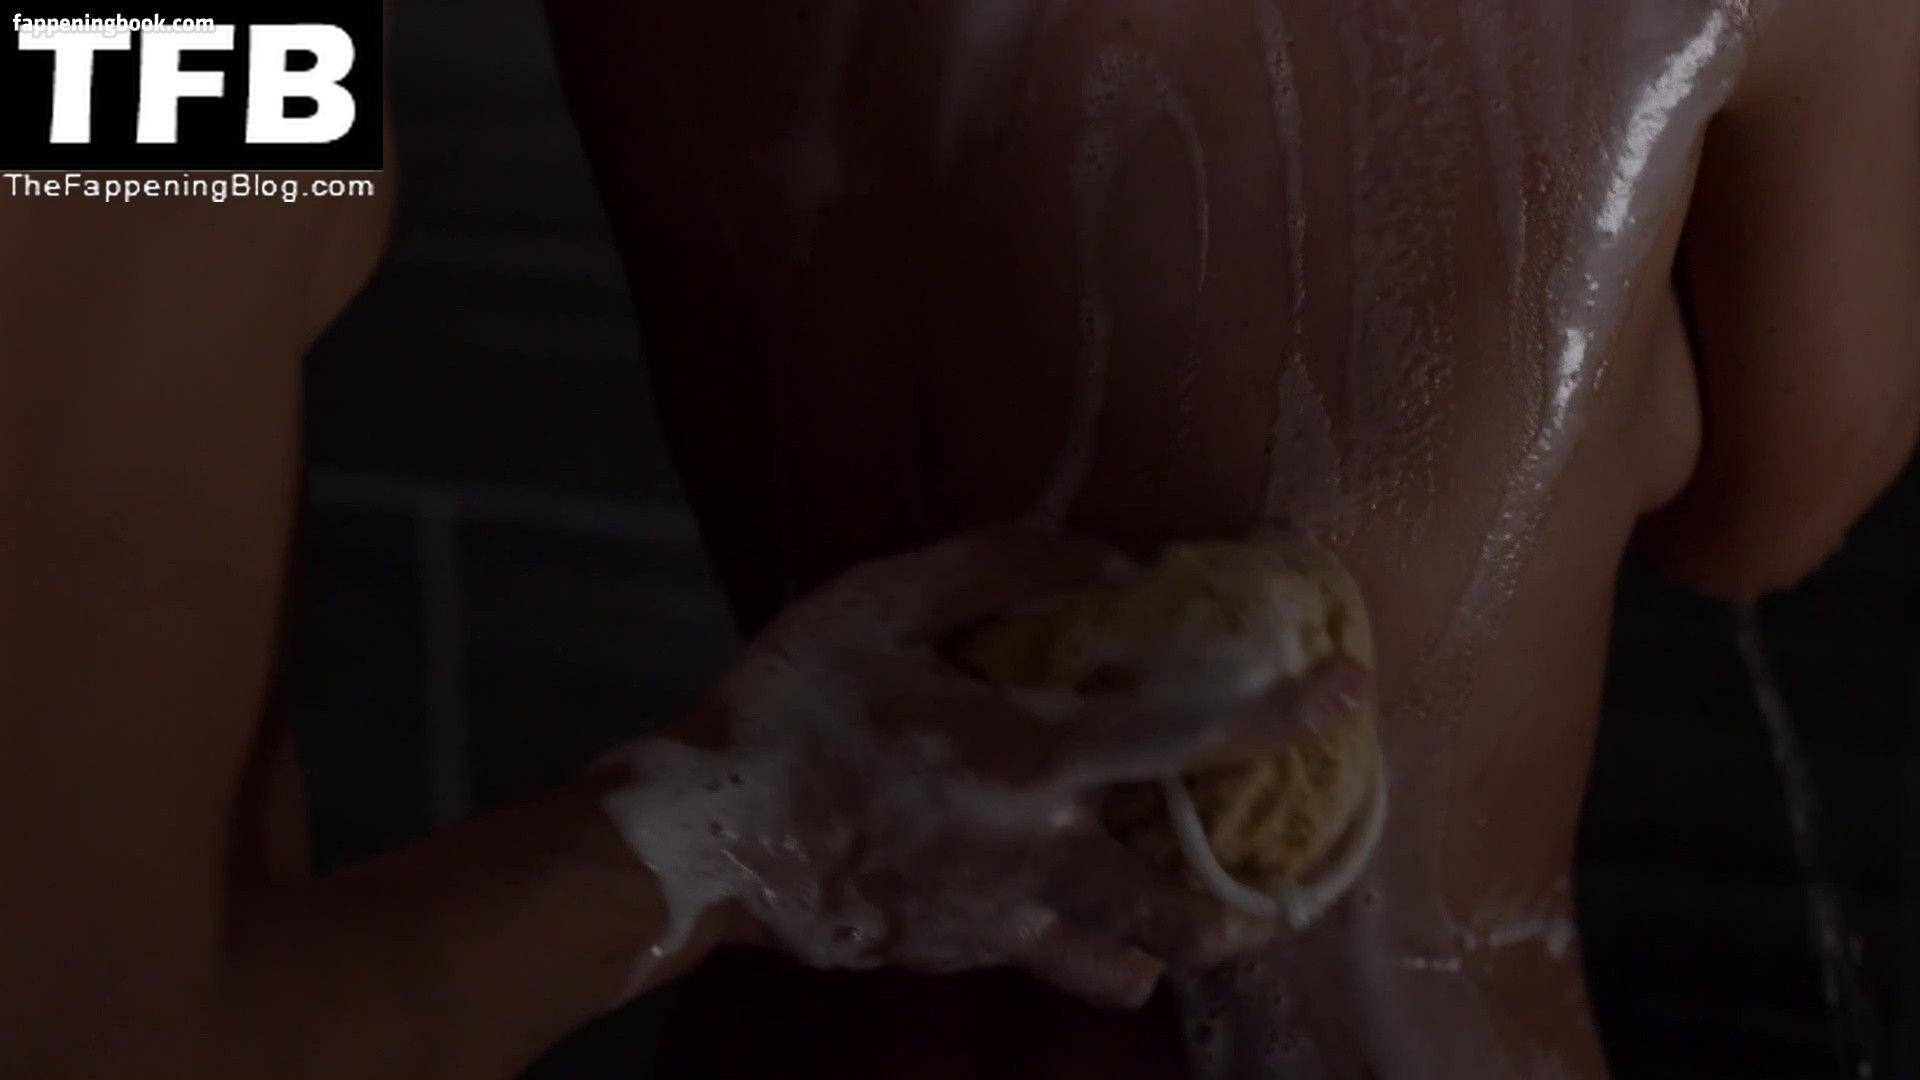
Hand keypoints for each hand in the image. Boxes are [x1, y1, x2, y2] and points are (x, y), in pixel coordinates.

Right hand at [599, 526, 1361, 1007]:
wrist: (706, 836)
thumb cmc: (790, 707)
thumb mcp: (882, 601)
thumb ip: (1001, 567)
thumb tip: (1111, 560)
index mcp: (1023, 757)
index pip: (1185, 737)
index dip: (1278, 714)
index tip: (1350, 694)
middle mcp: (1032, 855)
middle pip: (1185, 913)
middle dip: (1256, 908)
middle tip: (1290, 880)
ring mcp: (999, 921)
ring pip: (1130, 965)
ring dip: (1179, 943)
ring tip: (1199, 912)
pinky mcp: (961, 953)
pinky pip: (1057, 964)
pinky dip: (1092, 950)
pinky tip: (1084, 915)